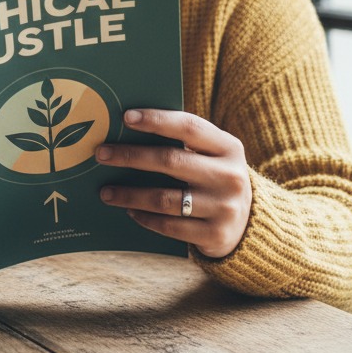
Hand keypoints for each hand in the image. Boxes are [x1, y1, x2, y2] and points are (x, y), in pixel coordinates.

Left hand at [96, 108, 251, 258]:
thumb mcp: (211, 154)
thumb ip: (182, 141)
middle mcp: (230, 176)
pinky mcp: (216, 235)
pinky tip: (130, 211)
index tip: (126, 117)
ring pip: (164, 198)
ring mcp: (225, 208)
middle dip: (130, 156)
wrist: (250, 223)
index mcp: (228, 147)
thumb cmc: (214, 176)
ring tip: (106, 192)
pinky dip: (146, 218)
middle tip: (101, 154)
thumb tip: (128, 127)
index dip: (156, 120)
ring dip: (129, 194)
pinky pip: (170, 226)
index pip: (188, 127)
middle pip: (170, 161)